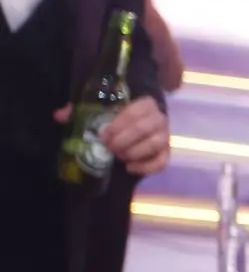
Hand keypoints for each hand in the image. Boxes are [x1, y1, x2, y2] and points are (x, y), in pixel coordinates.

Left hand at [56, 99, 170, 175]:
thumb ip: (79, 111)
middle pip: (147, 128)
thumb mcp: (98, 111)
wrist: (136, 127)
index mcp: (144, 104)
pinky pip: (162, 161)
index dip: (120, 123)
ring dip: (135, 152)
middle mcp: (159, 118)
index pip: (138, 110)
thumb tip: (59, 116)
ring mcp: (165, 136)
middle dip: (125, 139)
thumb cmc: (115, 118)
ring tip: (118, 156)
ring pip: (156, 144)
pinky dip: (146, 166)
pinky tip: (129, 168)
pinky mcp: (166, 153)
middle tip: (108, 147)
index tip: (103, 135)